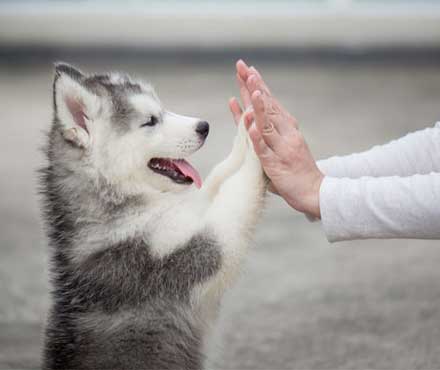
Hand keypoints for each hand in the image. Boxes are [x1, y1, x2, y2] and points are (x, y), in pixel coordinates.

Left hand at [229, 60, 323, 218]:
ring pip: (267, 124)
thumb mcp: (280, 144)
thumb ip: (263, 131)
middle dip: (254, 86)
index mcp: (286, 127)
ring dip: (259, 106)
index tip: (247, 69)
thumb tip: (246, 114)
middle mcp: (286, 133)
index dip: (257, 85)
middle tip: (242, 67)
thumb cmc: (295, 168)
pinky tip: (250, 126)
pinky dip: (257, 138)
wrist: (314, 191)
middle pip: (267, 106)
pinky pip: (264, 150)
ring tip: (251, 88)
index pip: (269, 102)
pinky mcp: (276, 164)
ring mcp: (281, 148)